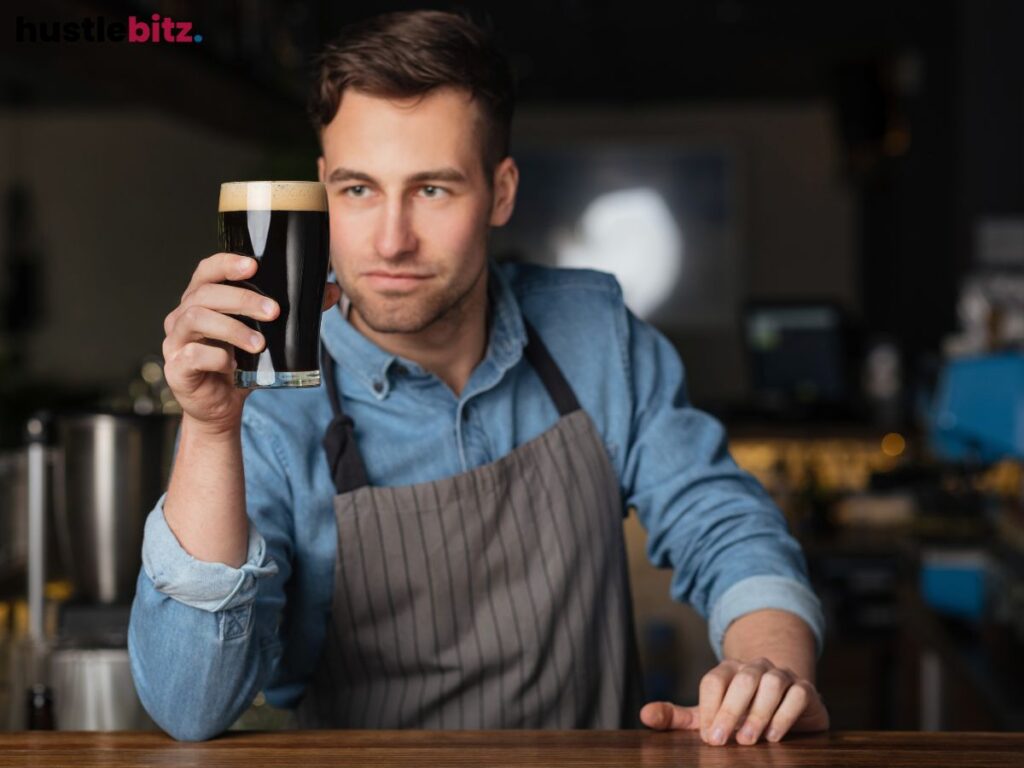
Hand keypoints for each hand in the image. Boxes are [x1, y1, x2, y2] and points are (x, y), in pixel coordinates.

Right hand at [163, 252, 340, 432]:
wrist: (222, 408)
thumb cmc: (242, 366)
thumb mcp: (268, 336)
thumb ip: (293, 313)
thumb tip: (330, 291)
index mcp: (202, 300)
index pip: (207, 270)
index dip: (227, 264)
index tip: (253, 266)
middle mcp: (183, 316)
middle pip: (205, 293)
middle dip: (242, 299)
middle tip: (273, 311)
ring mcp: (175, 341)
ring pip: (196, 319)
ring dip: (232, 328)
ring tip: (260, 344)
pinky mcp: (176, 368)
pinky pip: (192, 354)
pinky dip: (216, 357)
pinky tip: (234, 365)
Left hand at [639, 657, 828, 745]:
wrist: (784, 701)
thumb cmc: (739, 710)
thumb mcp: (708, 714)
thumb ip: (677, 716)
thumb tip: (644, 716)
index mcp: (728, 670)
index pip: (714, 680)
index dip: (709, 707)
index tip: (706, 736)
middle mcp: (754, 667)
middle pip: (742, 680)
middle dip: (730, 711)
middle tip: (721, 741)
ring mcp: (780, 675)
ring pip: (771, 684)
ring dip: (758, 713)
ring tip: (749, 740)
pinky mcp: (803, 689)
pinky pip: (797, 694)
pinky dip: (785, 714)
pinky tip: (773, 736)